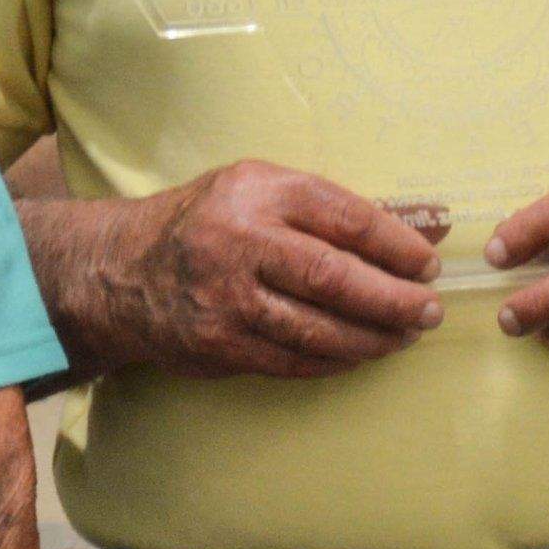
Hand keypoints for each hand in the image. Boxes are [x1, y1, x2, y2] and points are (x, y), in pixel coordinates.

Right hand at [97, 163, 442, 378]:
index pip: (344, 217)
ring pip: (316, 328)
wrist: (120, 270)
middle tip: (428, 311)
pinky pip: (292, 360)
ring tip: (404, 336)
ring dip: (370, 338)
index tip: (428, 264)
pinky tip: (359, 353)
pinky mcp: (218, 344)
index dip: (397, 244)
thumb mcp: (260, 189)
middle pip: (333, 276)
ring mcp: (226, 298)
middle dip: (392, 299)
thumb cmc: (208, 221)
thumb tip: (423, 226)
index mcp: (257, 191)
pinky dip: (333, 360)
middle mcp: (239, 241)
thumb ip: (332, 208)